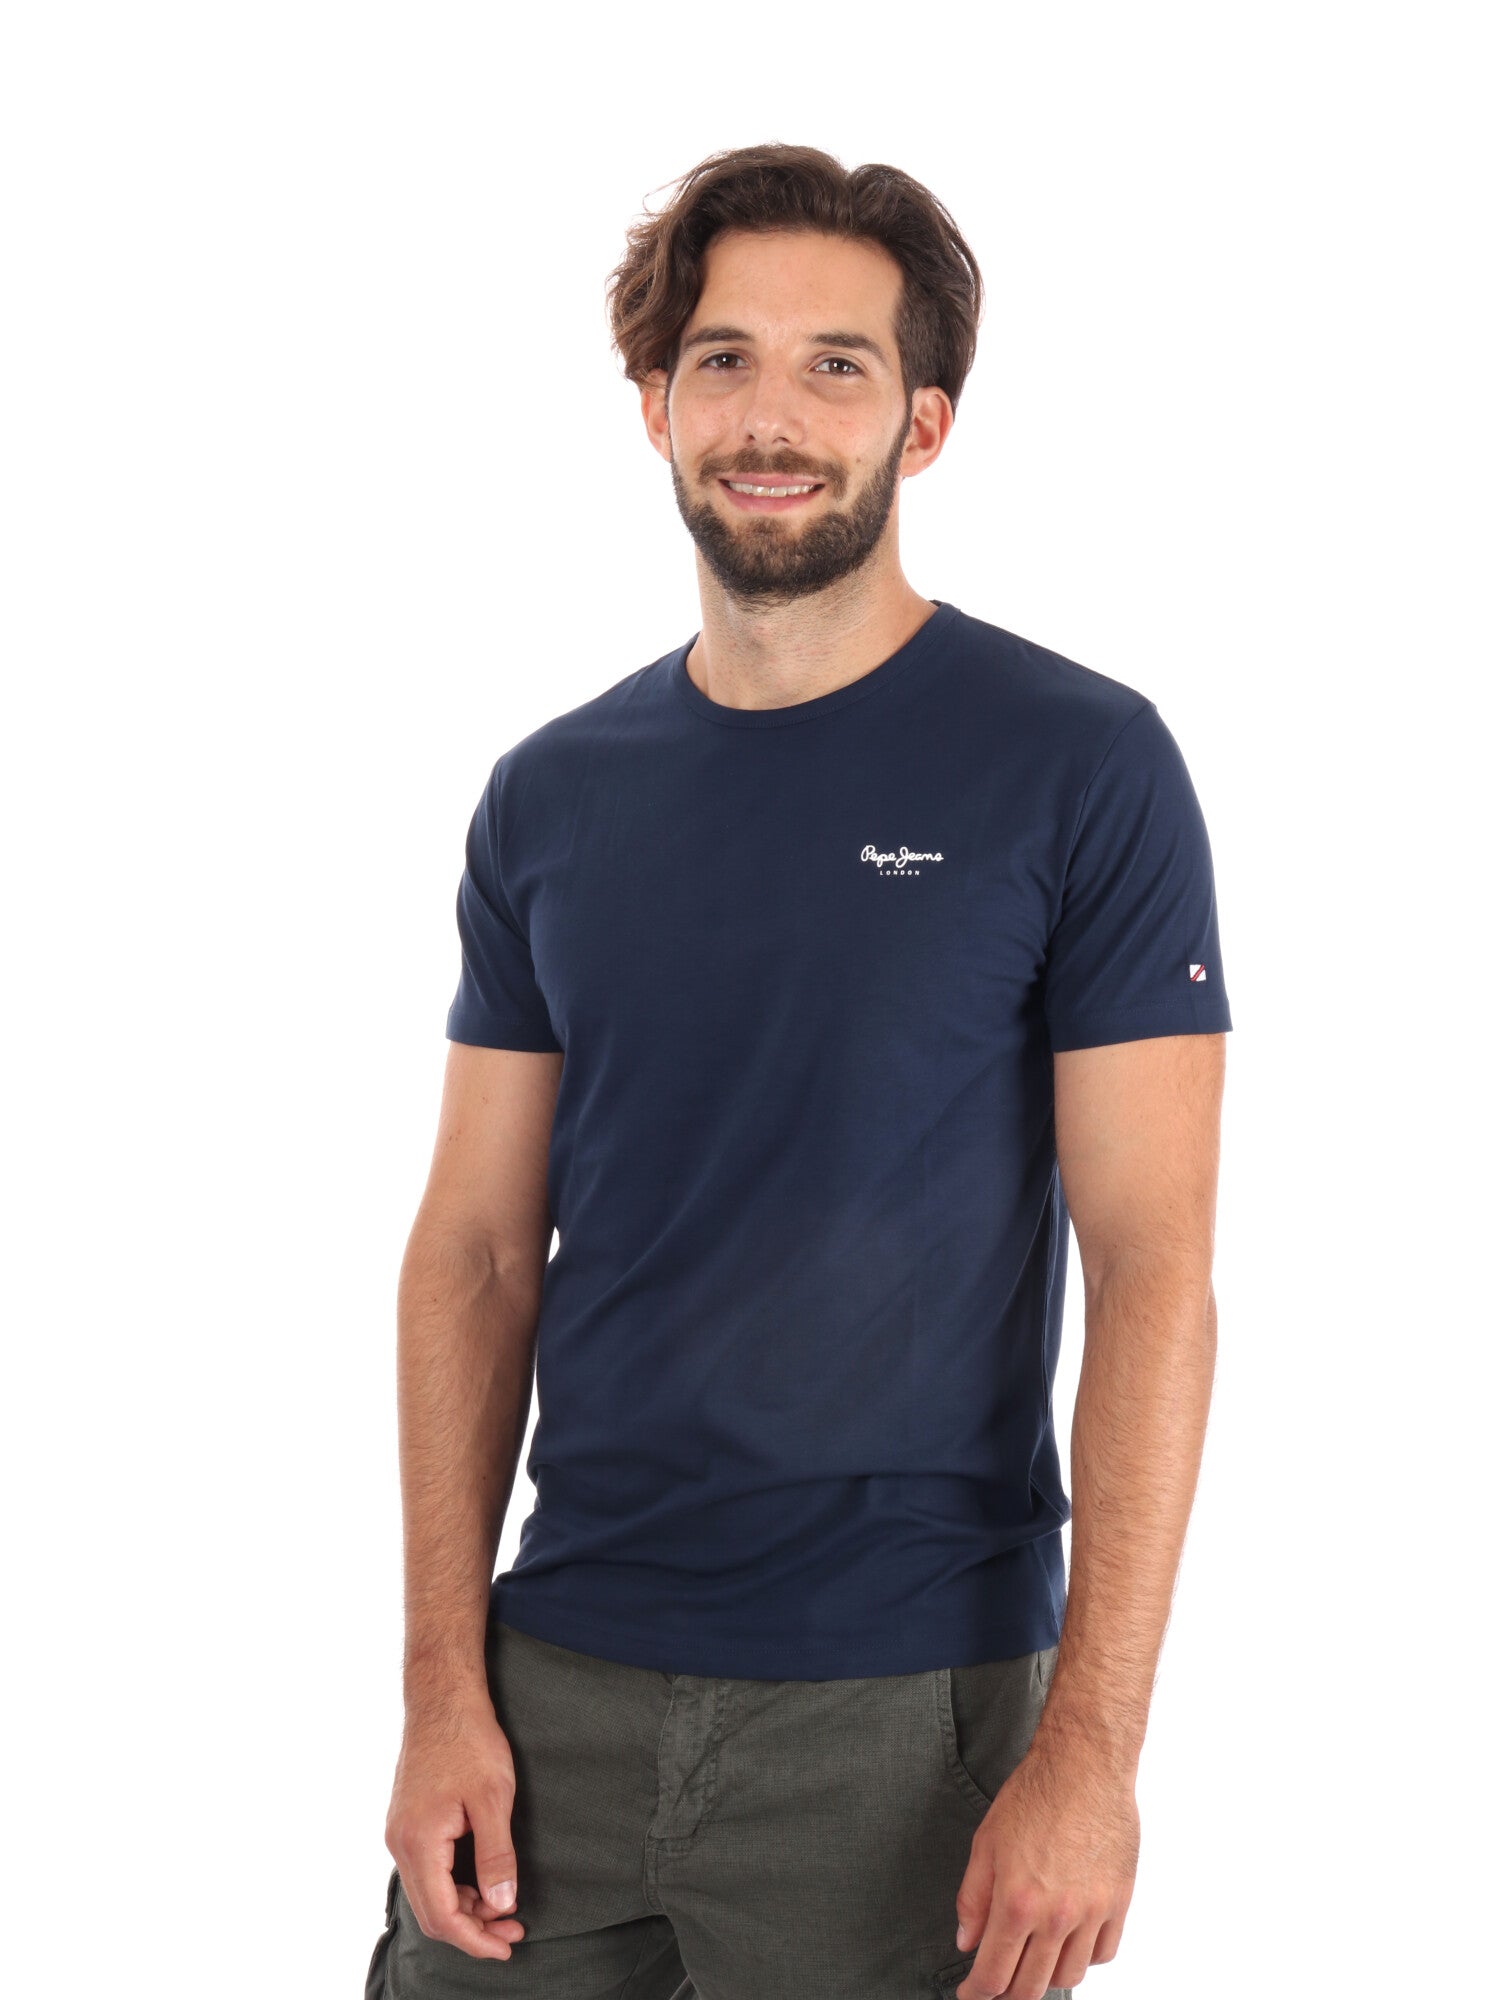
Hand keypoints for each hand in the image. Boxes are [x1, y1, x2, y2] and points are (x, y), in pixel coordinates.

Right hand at [384, 1687, 527, 1961]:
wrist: (442, 1697)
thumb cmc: (469, 1740)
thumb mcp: (494, 1799)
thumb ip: (496, 1856)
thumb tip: (501, 1906)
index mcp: (418, 1843)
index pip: (442, 1916)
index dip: (475, 1939)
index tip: (507, 1945)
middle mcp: (400, 1843)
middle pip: (431, 1911)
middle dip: (472, 1929)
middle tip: (513, 1930)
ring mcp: (400, 1832)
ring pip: (428, 1891)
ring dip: (465, 1907)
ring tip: (504, 1907)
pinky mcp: (407, 1821)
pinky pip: (426, 1870)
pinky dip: (454, 1884)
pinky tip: (482, 1880)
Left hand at [952, 1743, 1137, 1998]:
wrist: (1084, 1766)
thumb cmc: (1033, 1795)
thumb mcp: (986, 1842)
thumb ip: (973, 1899)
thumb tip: (967, 1943)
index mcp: (1017, 1902)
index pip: (994, 1975)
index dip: (977, 1993)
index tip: (970, 1995)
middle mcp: (1057, 1916)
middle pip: (1031, 1986)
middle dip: (1008, 1994)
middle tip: (997, 1984)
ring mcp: (1092, 1912)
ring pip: (1069, 1976)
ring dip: (1047, 1976)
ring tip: (1033, 1959)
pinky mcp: (1119, 1902)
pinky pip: (1103, 1953)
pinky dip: (1084, 1957)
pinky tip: (1069, 1941)